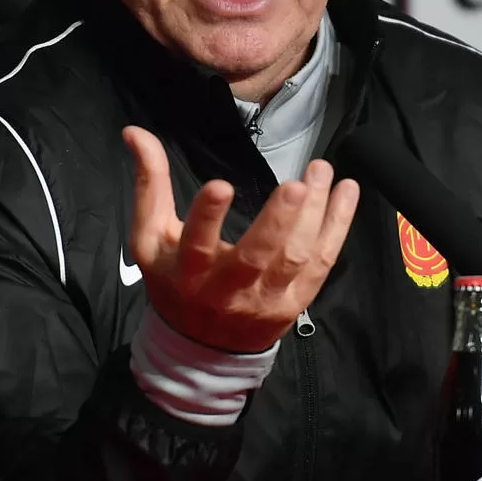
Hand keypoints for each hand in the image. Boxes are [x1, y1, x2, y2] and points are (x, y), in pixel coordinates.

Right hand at [123, 126, 359, 353]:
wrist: (202, 349)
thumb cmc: (174, 281)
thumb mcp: (151, 237)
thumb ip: (149, 184)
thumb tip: (135, 131)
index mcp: (188, 272)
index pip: (196, 244)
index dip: (207, 217)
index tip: (221, 185)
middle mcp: (228, 290)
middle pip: (256, 257)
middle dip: (278, 221)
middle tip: (296, 184)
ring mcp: (266, 299)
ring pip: (295, 258)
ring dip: (315, 215)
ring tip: (322, 172)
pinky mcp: (295, 303)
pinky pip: (323, 263)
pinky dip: (338, 227)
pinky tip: (346, 192)